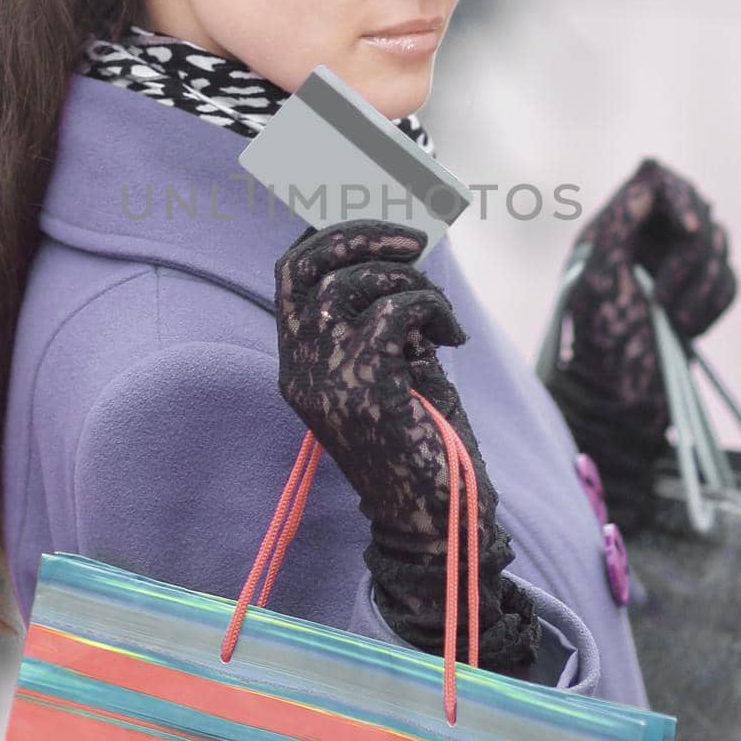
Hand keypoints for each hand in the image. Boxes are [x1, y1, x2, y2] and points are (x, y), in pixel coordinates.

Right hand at [274, 218, 539, 671]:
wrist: (438, 520)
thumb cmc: (424, 443)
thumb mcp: (397, 371)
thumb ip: (388, 321)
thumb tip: (405, 259)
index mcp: (300, 365)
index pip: (290, 276)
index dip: (326, 234)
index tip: (373, 220)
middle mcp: (300, 371)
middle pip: (302, 268)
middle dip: (356, 234)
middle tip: (412, 239)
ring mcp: (326, 382)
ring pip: (346, 286)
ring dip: (403, 278)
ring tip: (437, 309)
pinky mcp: (364, 391)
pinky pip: (392, 315)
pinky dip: (429, 309)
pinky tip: (451, 337)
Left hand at [542, 158, 737, 528]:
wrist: (616, 409)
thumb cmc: (598, 348)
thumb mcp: (599, 278)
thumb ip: (621, 219)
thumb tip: (650, 168)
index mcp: (612, 229)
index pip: (657, 180)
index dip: (682, 198)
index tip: (689, 230)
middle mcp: (642, 243)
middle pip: (697, 209)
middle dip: (692, 256)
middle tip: (663, 300)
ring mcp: (672, 271)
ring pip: (719, 245)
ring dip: (701, 287)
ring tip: (671, 322)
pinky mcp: (696, 300)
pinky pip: (730, 280)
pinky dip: (713, 305)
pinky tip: (686, 331)